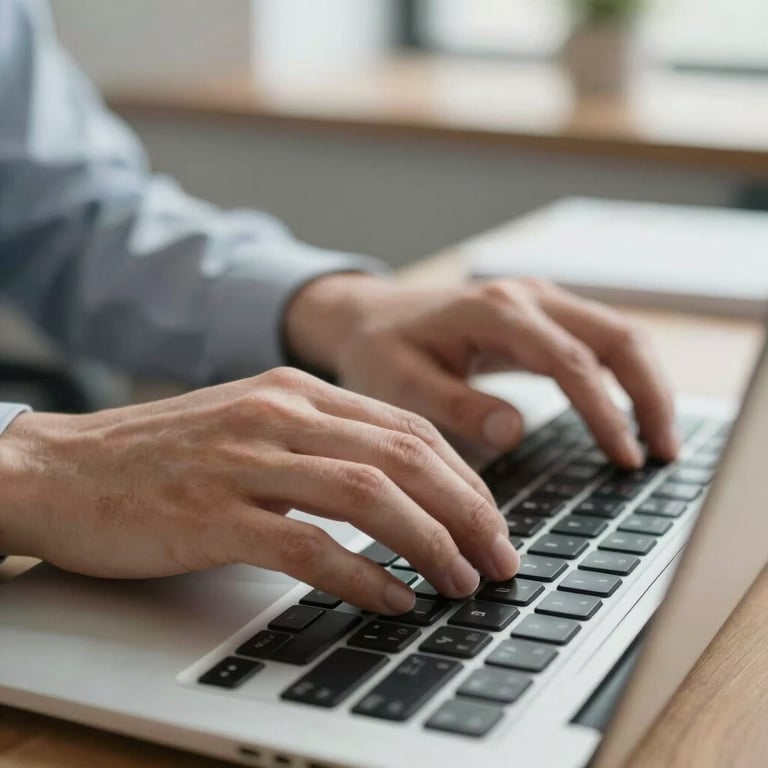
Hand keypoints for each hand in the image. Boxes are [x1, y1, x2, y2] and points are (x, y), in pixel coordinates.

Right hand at [0, 368, 517, 612]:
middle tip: (499, 557)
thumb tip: (395, 488)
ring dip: (429, 542)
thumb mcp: (251, 426)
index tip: (491, 519)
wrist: (64, 467)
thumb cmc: (161, 455)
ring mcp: (246, 460)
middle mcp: (279, 414)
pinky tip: (392, 599)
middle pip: (404, 457)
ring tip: (462, 581)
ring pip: (369, 495)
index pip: (406, 427)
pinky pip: (308, 545)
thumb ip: (317, 445)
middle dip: (467, 511)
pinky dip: (362, 575)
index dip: (464, 477)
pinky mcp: (214, 513)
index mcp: (295, 391)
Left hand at [286, 275, 677, 466]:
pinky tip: (629, 415)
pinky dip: (624, 376)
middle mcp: (525, 297)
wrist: (368, 317)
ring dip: (646, 385)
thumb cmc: (379, 350)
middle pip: (616, 336)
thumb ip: (456, 405)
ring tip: (659, 442)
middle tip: (664, 454)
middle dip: (650, 394)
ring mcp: (537, 300)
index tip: (627, 459)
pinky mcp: (540, 314)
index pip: (571, 361)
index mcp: (493, 312)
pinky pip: (599, 340)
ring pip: (617, 334)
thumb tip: (515, 431)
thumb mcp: (401, 384)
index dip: (605, 413)